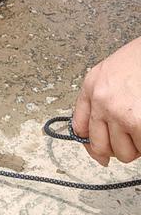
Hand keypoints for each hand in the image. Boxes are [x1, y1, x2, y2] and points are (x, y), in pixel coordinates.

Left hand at [72, 37, 140, 164]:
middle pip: (100, 147)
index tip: (99, 153)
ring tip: (140, 130)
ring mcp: (119, 113)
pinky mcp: (138, 123)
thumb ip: (99, 98)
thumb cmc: (138, 61)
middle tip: (129, 143)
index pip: (79, 127)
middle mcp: (101, 102)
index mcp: (91, 87)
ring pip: (124, 152)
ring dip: (136, 147)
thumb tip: (100, 130)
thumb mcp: (107, 73)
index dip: (91, 145)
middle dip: (116, 149)